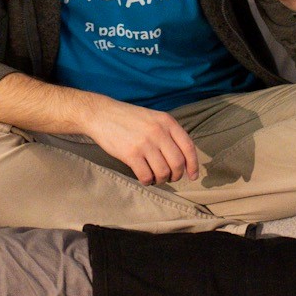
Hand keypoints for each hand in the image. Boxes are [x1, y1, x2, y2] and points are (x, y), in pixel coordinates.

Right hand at [83, 100, 202, 184]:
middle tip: (170, 177)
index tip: (192, 175)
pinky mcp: (131, 154)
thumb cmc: (128, 118)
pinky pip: (146, 176)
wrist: (102, 114)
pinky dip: (147, 181)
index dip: (193, 165)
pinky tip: (144, 178)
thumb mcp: (153, 118)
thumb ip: (168, 133)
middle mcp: (158, 132)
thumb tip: (182, 158)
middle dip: (176, 175)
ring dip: (161, 179)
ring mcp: (145, 143)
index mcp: (167, 122)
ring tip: (155, 177)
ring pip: (163, 172)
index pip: (188, 147)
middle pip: (177, 163)